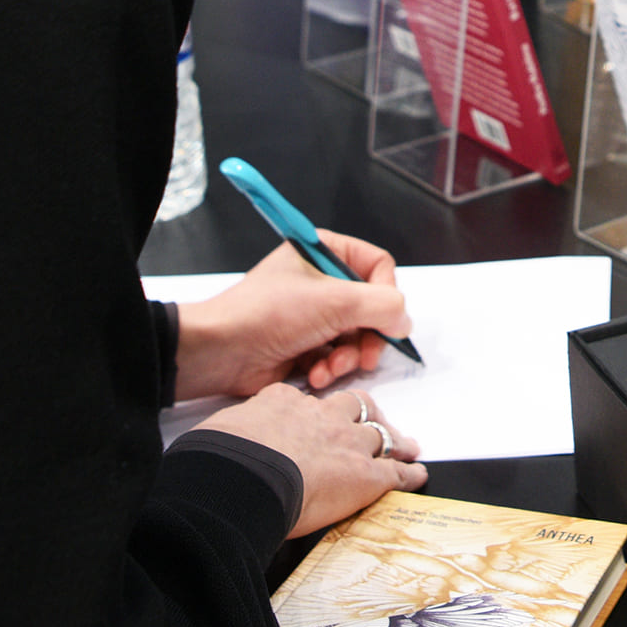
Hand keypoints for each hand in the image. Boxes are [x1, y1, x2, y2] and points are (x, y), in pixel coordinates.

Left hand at [173, 230, 411, 399]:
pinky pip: (336, 356)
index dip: (385, 296)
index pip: (378, 267)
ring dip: (348, 357)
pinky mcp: (304, 344)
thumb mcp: (335, 301)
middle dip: (368, 337)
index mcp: (325, 252)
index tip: (384, 319)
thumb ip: (383, 306)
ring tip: (329, 367)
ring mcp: (313, 314)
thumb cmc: (268, 314)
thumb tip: (404, 320)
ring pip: (356, 337)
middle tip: (365, 355)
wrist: (222, 351)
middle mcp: (321, 280)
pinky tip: (314, 374)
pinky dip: (330, 368)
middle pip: (371, 308)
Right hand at [196, 384, 425, 536]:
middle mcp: (321, 417)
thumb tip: (218, 444)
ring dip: (393, 440)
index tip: (314, 419)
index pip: (305, 401)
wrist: (243, 480)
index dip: (314, 412)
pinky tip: (418, 474)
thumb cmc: (222, 460)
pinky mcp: (366, 475)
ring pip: (379, 434)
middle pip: (353, 406)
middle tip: (372, 420)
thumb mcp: (219, 433)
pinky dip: (410, 473)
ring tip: (405, 445)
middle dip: (364, 413)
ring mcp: (348, 443)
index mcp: (284, 402)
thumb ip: (231, 434)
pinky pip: (396, 472)